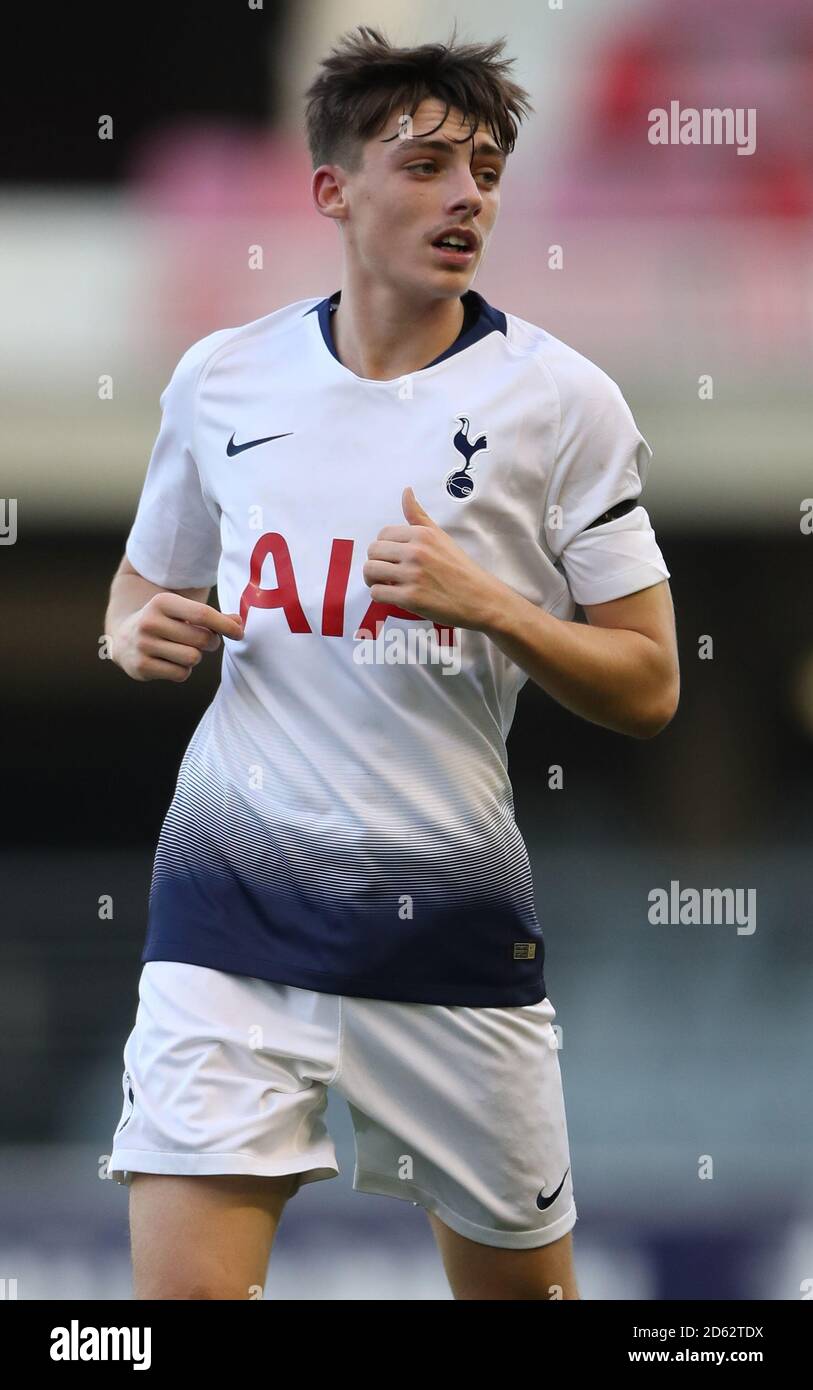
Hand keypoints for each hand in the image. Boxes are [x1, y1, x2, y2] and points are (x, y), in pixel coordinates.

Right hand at [112, 593, 242, 681]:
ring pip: (192, 658)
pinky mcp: (141, 666)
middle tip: (204, 640)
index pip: (203, 614)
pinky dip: (183, 670)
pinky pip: (181, 674)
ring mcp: (143, 645)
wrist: (124, 638)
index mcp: (162, 602)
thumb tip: (239, 623)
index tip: (239, 633)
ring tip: (183, 650)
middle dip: (210, 642)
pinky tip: (171, 661)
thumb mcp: (183, 612)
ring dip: (195, 657)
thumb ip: (212, 617)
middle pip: (201, 639)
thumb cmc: (165, 622)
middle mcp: (150, 622)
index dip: (226, 625)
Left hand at [361, 486, 503, 630]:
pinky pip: (377, 593)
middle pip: (372, 551)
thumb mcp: (441, 536)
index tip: (393, 557)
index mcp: (422, 535)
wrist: (479, 598)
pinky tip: (393, 595)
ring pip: (370, 571)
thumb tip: (406, 491)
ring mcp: (412, 575)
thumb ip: (419, 516)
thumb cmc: (460, 568)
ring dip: (373, 579)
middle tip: (387, 572)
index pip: (383, 534)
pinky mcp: (410, 598)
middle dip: (376, 562)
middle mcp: (415, 552)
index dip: (384, 547)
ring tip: (386, 583)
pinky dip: (380, 595)